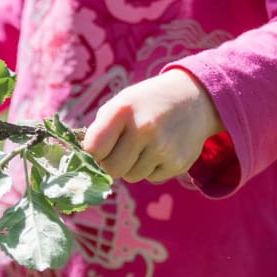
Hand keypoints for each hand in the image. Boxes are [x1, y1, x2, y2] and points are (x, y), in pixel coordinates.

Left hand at [82, 68, 225, 184]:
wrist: (195, 98)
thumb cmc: (147, 103)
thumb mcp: (122, 103)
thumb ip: (100, 130)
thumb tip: (82, 162)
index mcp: (123, 110)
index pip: (93, 149)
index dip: (93, 153)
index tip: (98, 148)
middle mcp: (144, 128)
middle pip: (112, 169)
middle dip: (111, 163)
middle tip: (121, 149)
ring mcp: (163, 147)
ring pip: (131, 176)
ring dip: (132, 166)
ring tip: (145, 144)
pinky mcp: (178, 163)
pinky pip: (151, 178)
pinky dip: (151, 167)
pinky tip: (161, 148)